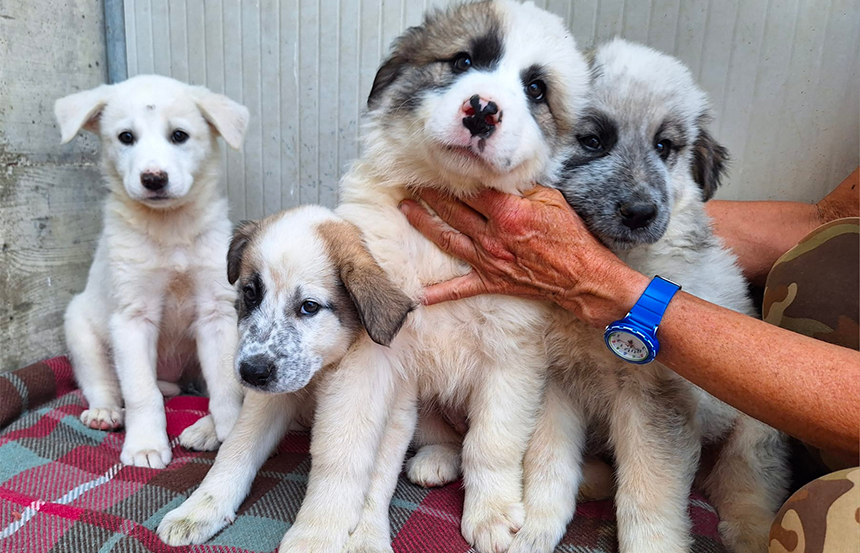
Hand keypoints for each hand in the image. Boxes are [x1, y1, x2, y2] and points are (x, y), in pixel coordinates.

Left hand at [399, 185, 648, 327]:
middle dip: (429, 194)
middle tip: (410, 180)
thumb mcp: (553, 201)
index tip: (436, 162)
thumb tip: (504, 176)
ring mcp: (488, 260)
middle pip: (452, 210)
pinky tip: (419, 295)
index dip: (451, 175)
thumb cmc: (572, 238)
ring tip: (405, 209)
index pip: (471, 189)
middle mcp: (491, 236)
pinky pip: (461, 289)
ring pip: (447, 239)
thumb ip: (525, 188)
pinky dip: (439, 293)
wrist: (583, 278)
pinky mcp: (492, 281)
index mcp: (506, 213)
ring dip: (423, 224)